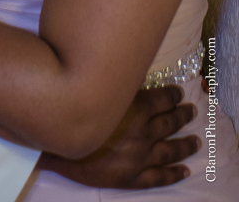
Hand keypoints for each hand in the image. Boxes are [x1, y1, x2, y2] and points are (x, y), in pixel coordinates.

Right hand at [39, 85, 198, 188]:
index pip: (163, 99)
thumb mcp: (102, 92)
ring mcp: (140, 158)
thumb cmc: (77, 111)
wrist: (59, 145)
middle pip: (170, 123)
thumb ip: (121, 87)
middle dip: (182, 116)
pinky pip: (159, 177)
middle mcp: (144, 133)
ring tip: (196, 141)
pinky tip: (184, 170)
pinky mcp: (133, 177)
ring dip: (185, 144)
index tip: (179, 93)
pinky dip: (174, 173)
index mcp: (137, 110)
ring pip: (171, 150)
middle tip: (192, 112)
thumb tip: (134, 76)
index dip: (173, 96)